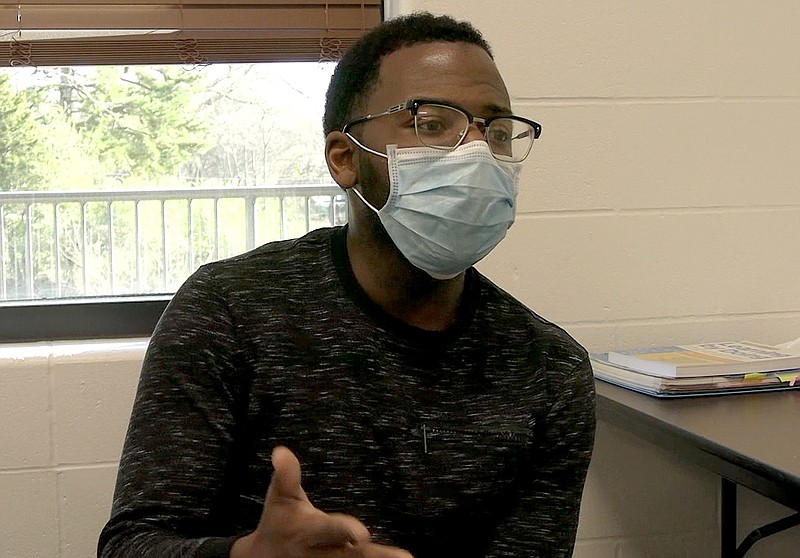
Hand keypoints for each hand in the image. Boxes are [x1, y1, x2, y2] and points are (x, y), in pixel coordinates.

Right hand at [230, 446, 412, 557]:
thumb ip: (286, 475)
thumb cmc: (279, 521)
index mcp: (308, 531)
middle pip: (352, 556)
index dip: (345, 530)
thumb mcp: (281, 497)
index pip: (329, 529)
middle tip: (404, 557)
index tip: (363, 533)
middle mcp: (319, 553)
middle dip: (376, 557)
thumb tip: (280, 451)